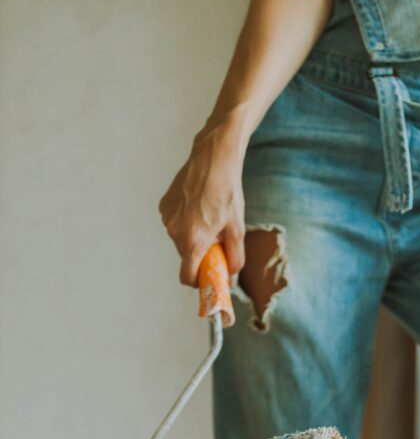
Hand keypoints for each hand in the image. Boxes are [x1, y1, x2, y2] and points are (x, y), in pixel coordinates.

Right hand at [159, 119, 246, 286]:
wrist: (214, 157)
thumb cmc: (228, 191)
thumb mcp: (237, 229)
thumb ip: (235, 258)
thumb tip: (230, 277)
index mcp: (193, 240)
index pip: (186, 277)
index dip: (198, 281)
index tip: (208, 276)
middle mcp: (174, 231)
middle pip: (185, 257)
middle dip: (200, 255)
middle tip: (216, 241)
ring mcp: (167, 217)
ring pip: (180, 240)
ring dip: (193, 237)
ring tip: (208, 217)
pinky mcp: (164, 205)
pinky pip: (175, 224)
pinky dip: (186, 222)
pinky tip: (198, 206)